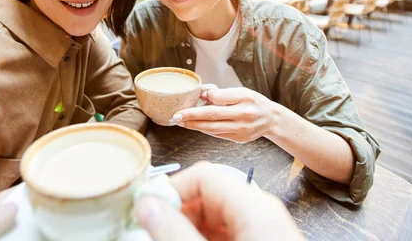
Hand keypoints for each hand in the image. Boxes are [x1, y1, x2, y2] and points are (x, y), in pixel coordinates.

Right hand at [134, 162, 302, 240]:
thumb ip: (174, 233)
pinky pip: (226, 234)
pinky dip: (204, 240)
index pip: (204, 176)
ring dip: (188, 230)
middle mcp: (262, 213)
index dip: (171, 190)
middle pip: (208, 195)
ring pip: (215, 217)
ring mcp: (264, 230)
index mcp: (254, 208)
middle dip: (178, 214)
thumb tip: (148, 207)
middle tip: (154, 233)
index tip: (147, 210)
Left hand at [172, 87, 280, 142]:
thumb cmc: (253, 102)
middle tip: (176, 115)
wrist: (271, 120)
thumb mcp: (242, 92)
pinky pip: (217, 134)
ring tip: (180, 122)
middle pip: (213, 115)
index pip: (220, 97)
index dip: (205, 97)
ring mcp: (241, 129)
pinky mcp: (238, 139)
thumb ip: (222, 93)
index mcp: (245, 98)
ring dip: (194, 125)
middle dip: (192, 116)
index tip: (194, 96)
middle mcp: (244, 114)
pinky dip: (204, 129)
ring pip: (212, 128)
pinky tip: (194, 126)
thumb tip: (202, 94)